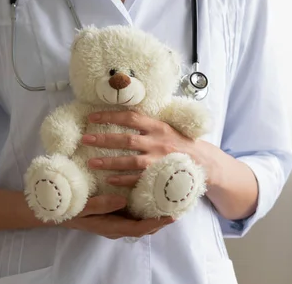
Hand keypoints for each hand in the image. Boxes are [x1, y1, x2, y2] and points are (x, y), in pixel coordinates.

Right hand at [61, 194, 174, 238]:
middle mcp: (115, 226)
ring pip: (140, 220)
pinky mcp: (112, 214)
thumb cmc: (67, 210)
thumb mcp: (81, 207)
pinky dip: (143, 207)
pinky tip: (150, 196)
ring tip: (169, 201)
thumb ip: (101, 205)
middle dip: (161, 219)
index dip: (156, 223)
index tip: (171, 215)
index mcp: (110, 227)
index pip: (139, 228)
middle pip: (144, 227)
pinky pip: (132, 213)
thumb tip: (123, 200)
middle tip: (177, 206)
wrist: (54, 213)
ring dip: (154, 214)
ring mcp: (114, 221)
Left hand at [81, 110, 220, 186]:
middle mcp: (158, 142)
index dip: (110, 116)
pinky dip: (124, 180)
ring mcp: (160, 161)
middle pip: (126, 139)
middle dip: (104, 139)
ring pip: (131, 161)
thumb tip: (122, 113)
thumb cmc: (181, 144)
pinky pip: (139, 178)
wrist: (206, 164)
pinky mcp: (161, 176)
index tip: (91, 117)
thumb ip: (147, 123)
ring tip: (91, 162)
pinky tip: (109, 180)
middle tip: (85, 139)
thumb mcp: (167, 128)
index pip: (131, 117)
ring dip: (109, 162)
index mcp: (158, 126)